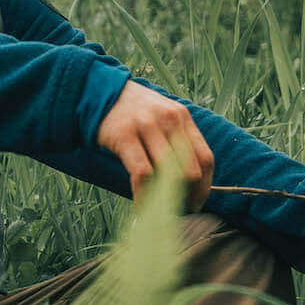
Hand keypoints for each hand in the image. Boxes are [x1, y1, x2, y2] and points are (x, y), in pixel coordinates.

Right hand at [95, 81, 213, 210]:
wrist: (98, 91)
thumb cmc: (132, 112)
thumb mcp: (161, 117)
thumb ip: (176, 141)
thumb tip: (189, 181)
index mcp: (182, 117)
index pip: (206, 158)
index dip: (205, 187)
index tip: (196, 203)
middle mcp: (168, 120)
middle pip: (191, 169)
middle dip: (188, 196)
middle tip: (178, 211)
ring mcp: (146, 126)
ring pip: (169, 173)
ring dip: (167, 200)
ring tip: (161, 213)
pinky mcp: (124, 135)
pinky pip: (142, 174)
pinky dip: (144, 196)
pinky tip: (141, 207)